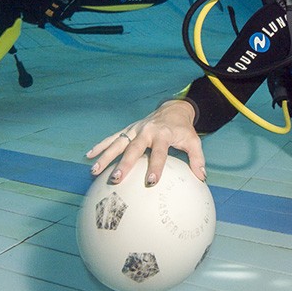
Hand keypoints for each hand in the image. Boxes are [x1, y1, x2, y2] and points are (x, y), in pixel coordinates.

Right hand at [86, 100, 204, 186]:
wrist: (174, 110)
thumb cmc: (183, 130)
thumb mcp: (194, 141)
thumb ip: (197, 159)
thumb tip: (202, 178)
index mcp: (163, 134)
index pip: (159, 152)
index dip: (156, 166)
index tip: (151, 181)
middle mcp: (147, 131)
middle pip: (134, 148)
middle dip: (125, 163)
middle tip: (116, 179)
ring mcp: (135, 129)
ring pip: (118, 143)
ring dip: (106, 156)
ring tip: (95, 170)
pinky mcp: (129, 129)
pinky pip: (112, 138)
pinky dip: (101, 145)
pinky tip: (89, 156)